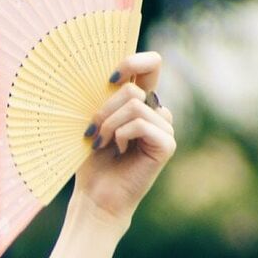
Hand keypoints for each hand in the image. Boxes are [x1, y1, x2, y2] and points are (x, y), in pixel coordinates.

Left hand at [74, 52, 177, 225]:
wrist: (95, 196)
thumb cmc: (90, 160)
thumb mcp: (94, 121)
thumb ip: (105, 97)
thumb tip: (109, 74)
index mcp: (140, 102)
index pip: (150, 65)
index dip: (133, 61)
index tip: (110, 77)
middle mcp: (156, 112)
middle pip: (134, 88)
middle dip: (105, 108)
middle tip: (92, 130)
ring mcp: (164, 128)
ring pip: (134, 106)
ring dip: (109, 125)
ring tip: (102, 144)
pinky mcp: (166, 144)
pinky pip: (141, 124)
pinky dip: (121, 135)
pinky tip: (117, 151)